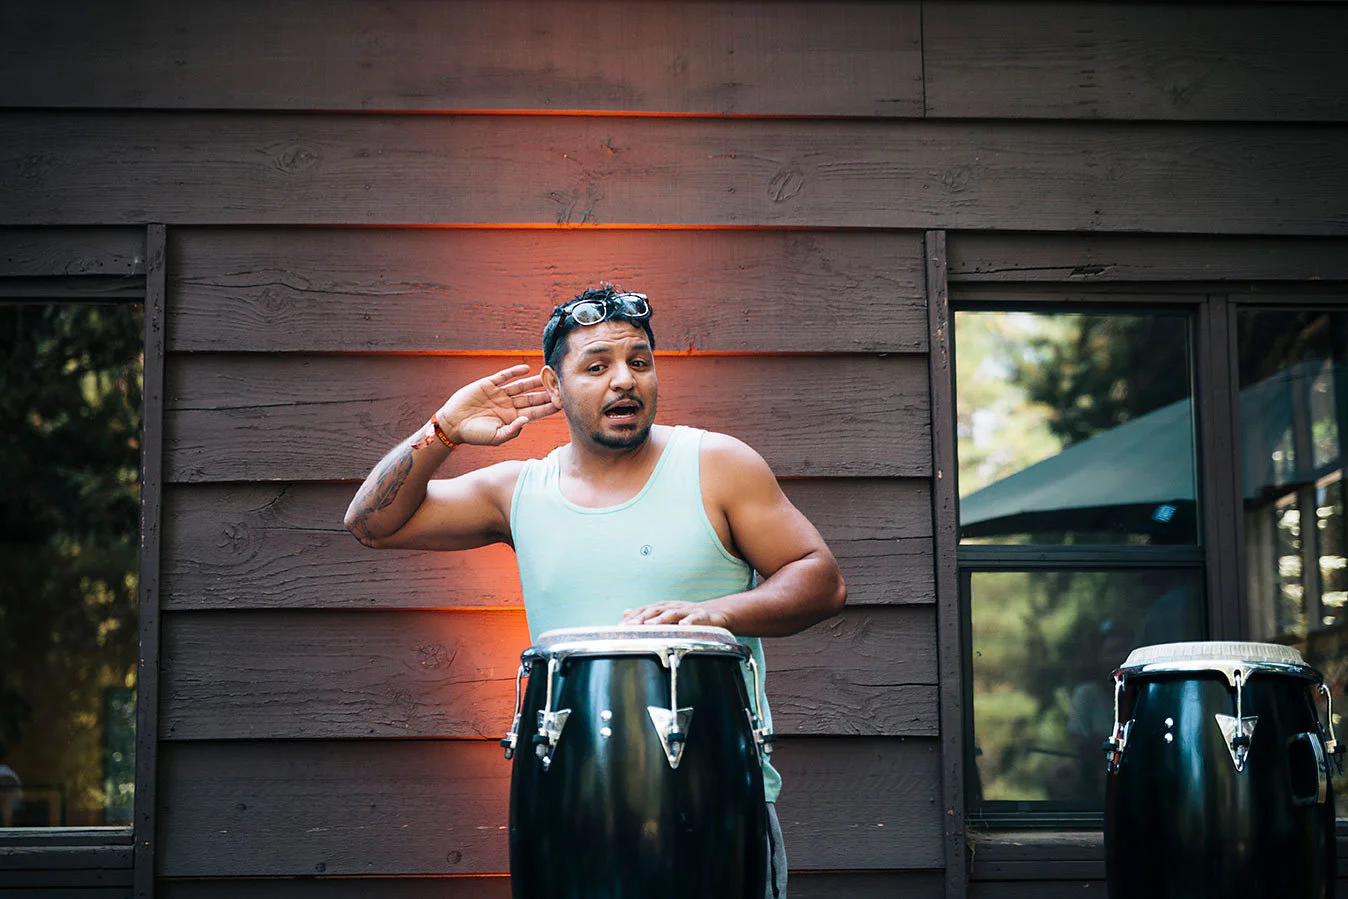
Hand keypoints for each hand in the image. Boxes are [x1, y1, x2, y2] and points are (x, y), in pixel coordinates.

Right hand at [435, 364, 559, 445]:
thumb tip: (526, 420)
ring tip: (547, 375)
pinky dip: (514, 372)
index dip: (548, 408)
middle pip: (532, 397)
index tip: (562, 403)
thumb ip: (512, 431)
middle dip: (546, 393)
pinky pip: (503, 376)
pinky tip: (525, 369)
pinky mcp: (488, 384)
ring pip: (521, 385)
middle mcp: (509, 404)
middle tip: (561, 387)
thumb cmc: (474, 435)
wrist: (453, 424)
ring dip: (533, 381)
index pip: (535, 412)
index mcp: (512, 418)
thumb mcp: (496, 437)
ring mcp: (499, 394)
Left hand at [622, 601, 730, 629]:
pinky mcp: (701, 616)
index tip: (618, 627)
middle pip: (655, 611)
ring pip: (672, 613)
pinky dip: (689, 621)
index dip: (632, 618)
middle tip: (629, 626)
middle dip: (641, 618)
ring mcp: (687, 611)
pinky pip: (695, 619)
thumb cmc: (687, 615)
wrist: (715, 612)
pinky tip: (683, 626)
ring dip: (661, 619)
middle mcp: (672, 607)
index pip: (644, 611)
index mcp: (663, 608)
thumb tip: (626, 612)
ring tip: (650, 625)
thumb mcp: (665, 613)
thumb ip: (646, 614)